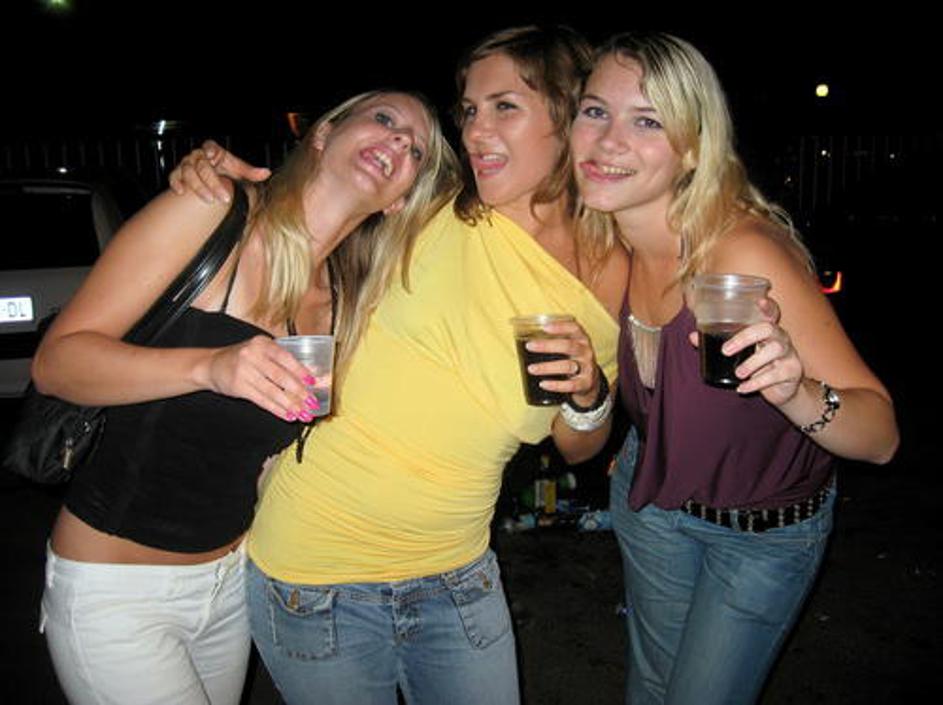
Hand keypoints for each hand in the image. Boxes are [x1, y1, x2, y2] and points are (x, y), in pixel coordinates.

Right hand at [168, 140, 270, 203]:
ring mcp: (186, 165)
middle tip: (223, 196)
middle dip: (213, 182)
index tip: (211, 155)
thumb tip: (266, 173)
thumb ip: (250, 172)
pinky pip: (173, 177)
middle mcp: (198, 157)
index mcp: (213, 152)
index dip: (209, 150)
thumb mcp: (237, 171)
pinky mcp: (177, 174)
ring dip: (198, 187)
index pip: (210, 147)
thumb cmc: (223, 171)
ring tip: (209, 199)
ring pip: (188, 173)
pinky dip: (176, 184)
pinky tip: (181, 192)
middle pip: (202, 166)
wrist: (210, 178)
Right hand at [204, 335, 320, 421]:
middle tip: (312, 403)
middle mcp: (252, 355)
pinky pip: (262, 400)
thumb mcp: (262, 352)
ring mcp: (244, 371)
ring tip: (303, 414)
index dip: (301, 371)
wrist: (213, 364)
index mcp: (262, 343)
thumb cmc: (245, 358)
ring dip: (290, 405)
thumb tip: (312, 377)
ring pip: (272, 391)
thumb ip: (283, 362)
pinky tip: (288, 415)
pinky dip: (277, 409)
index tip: (314, 383)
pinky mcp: (238, 387)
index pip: (286, 358)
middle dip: (299, 392)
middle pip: (280, 376)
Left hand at [525, 319, 602, 406]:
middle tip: (529, 346)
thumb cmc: (573, 359)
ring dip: (547, 367)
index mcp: (581, 339)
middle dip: (547, 346)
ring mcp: (587, 368)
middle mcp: (586, 352)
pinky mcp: (585, 384)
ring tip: (531, 369)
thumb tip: (522, 335)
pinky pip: (570, 385)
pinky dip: (555, 385)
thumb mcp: (569, 347)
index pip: (574, 328)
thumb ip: (554, 340)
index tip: (544, 327)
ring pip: (567, 366)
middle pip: (568, 346)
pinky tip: (543, 384)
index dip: (560, 326)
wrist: (590, 382)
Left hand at [719, 297, 804, 404]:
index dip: (767, 306)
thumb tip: (692, 337)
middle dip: (745, 337)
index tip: (759, 301)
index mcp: (767, 329)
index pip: (771, 312)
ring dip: (752, 363)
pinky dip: (756, 382)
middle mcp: (780, 337)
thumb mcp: (741, 354)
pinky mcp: (792, 371)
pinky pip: (775, 374)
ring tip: (737, 374)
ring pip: (774, 351)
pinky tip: (742, 388)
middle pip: (768, 328)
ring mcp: (789, 353)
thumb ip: (719, 343)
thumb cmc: (759, 365)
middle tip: (725, 351)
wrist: (782, 389)